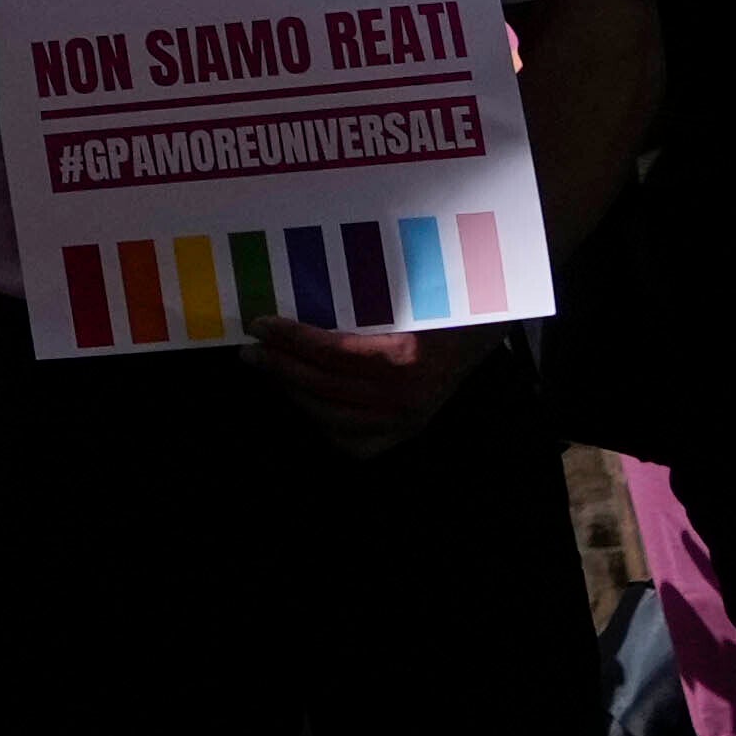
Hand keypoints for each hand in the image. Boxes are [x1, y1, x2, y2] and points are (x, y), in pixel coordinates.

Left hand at [245, 317, 480, 452]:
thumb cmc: (443, 302)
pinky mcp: (406, 432)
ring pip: (333, 418)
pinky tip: (304, 402)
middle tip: (252, 351)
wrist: (483, 330)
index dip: (292, 340)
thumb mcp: (409, 293)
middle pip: (326, 387)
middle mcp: (407, 396)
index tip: (261, 325)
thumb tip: (299, 294)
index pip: (333, 353)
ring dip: (294, 394)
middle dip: (281, 367)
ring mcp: (407, 420)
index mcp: (407, 357)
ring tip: (270, 372)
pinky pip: (354, 442)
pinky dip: (324, 424)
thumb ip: (363, 301)